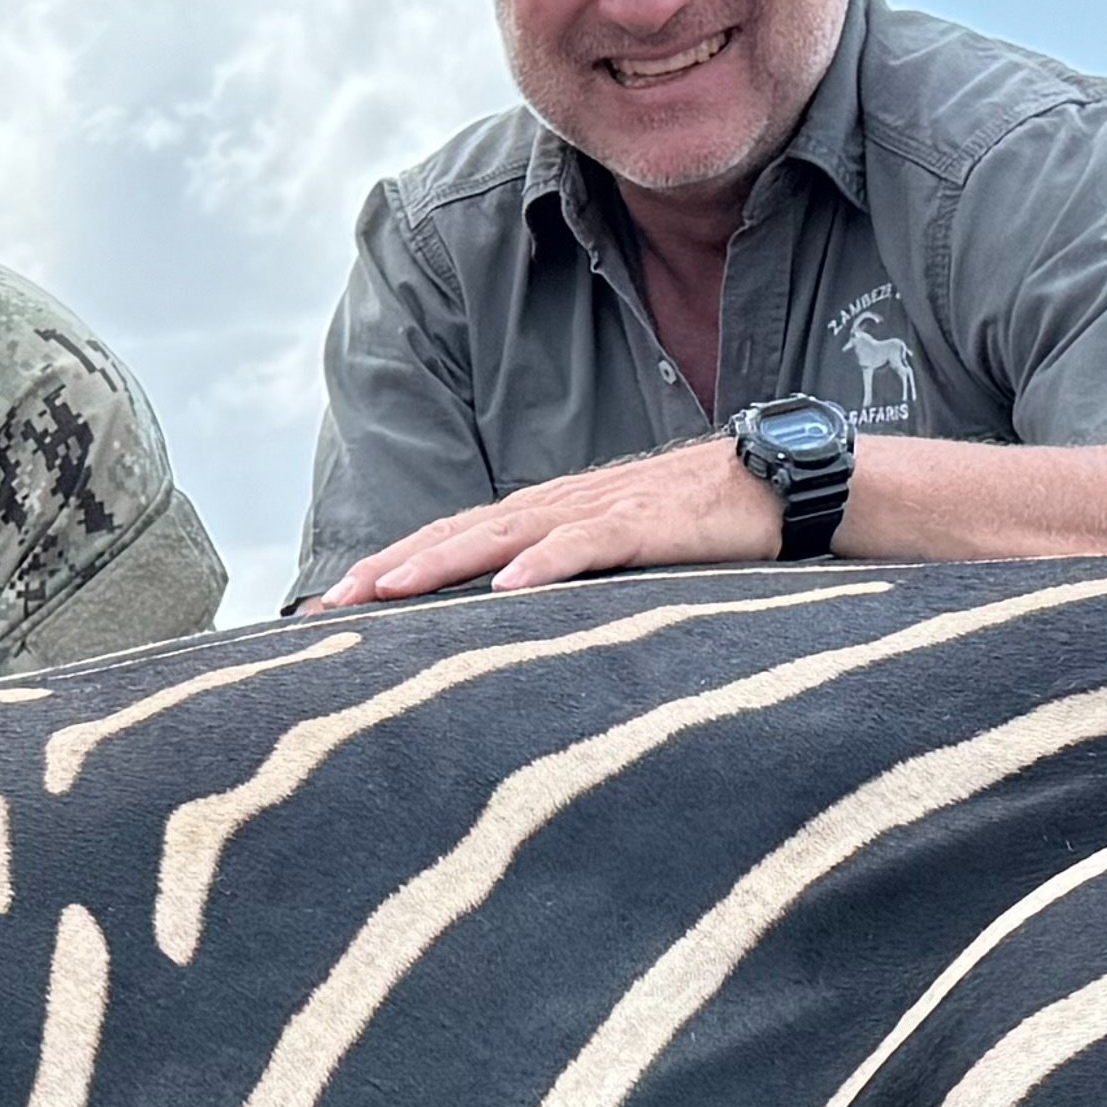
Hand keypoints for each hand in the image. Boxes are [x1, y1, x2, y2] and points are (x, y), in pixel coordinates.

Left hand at [314, 437, 776, 605]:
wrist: (773, 483)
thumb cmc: (692, 524)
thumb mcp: (612, 553)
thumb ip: (562, 577)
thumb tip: (509, 623)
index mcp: (544, 514)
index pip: (452, 537)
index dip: (392, 564)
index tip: (335, 603)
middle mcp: (557, 506)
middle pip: (457, 534)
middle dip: (391, 567)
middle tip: (333, 603)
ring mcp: (598, 510)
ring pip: (504, 535)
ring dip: (443, 560)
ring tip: (390, 590)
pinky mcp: (645, 523)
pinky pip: (586, 544)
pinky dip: (545, 564)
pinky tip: (508, 587)